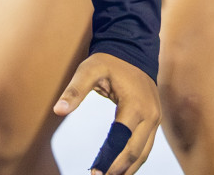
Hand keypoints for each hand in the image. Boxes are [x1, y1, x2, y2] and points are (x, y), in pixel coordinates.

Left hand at [53, 51, 159, 174]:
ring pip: (144, 153)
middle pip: (135, 151)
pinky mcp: (154, 121)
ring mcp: (155, 120)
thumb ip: (74, 91)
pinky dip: (134, 160)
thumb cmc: (108, 61)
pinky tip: (121, 169)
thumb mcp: (88, 70)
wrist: (133, 51)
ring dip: (128, 169)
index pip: (121, 139)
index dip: (108, 157)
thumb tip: (57, 110)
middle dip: (117, 168)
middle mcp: (150, 116)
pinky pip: (146, 146)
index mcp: (135, 105)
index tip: (94, 172)